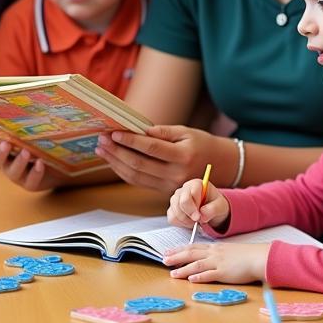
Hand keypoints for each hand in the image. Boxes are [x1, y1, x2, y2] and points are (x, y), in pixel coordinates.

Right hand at [0, 131, 65, 192]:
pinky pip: (31, 181)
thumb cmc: (38, 148)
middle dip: (0, 152)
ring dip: (19, 162)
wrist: (58, 167)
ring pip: (14, 172)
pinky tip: (40, 163)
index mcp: (4, 149)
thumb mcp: (27, 137)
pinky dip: (35, 173)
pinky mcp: (31, 183)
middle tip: (6, 144)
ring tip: (26, 152)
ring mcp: (19, 175)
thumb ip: (12, 128)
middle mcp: (8, 163)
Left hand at [95, 126, 234, 192]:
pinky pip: (139, 183)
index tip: (114, 133)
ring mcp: (170, 186)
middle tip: (102, 140)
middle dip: (117, 152)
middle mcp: (176, 174)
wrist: (220, 167)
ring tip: (102, 150)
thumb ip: (163, 132)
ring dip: (116, 163)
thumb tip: (139, 130)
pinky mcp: (164, 192)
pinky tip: (113, 161)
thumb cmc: (202, 144)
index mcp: (183, 156)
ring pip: (136, 176)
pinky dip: (123, 172)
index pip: (151, 148)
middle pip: (139, 164)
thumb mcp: (186, 132)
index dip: (130, 141)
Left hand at [162, 241, 269, 283]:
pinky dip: (199, 277)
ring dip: (183, 269)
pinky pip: (210, 275)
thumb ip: (217, 254)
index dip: (179, 249)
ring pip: (197, 265)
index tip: (168, 251)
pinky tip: (191, 280)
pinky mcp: (225, 272)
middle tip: (164, 260)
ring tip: (172, 274)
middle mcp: (214, 254)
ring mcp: (219, 263)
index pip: (193, 247)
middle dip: (176, 257)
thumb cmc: (246, 256)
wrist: (259, 257)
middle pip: (191, 254)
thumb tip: (207, 259)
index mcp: (215, 248)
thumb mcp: (229, 251)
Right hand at [166, 177, 229, 230]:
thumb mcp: (221, 206)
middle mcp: (184, 189)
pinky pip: (172, 218)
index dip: (193, 208)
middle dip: (188, 215)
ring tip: (195, 222)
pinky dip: (181, 223)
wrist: (212, 210)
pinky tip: (189, 222)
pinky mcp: (173, 208)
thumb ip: (213, 209)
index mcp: (196, 184)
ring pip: (174, 211)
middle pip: (179, 202)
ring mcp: (176, 198)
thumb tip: (202, 215)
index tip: (199, 217)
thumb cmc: (216, 205)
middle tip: (197, 221)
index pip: (189, 194)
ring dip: (185, 220)